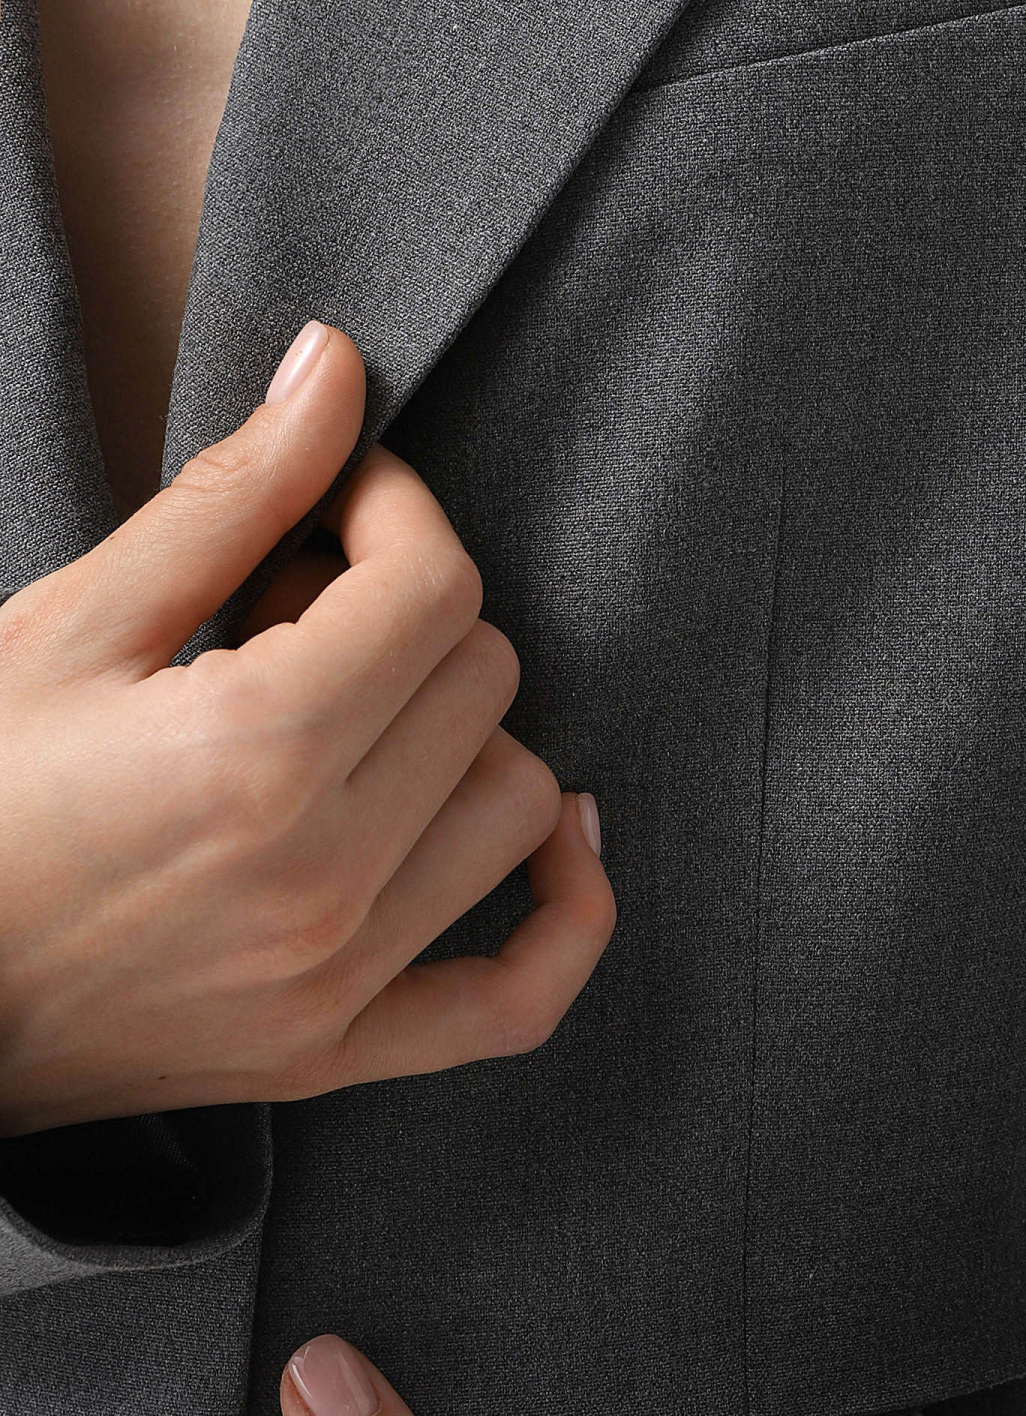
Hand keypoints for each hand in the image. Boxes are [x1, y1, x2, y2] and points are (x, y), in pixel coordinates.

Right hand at [0, 321, 615, 1134]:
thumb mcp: (71, 624)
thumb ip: (230, 494)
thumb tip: (337, 362)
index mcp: (254, 750)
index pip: (434, 588)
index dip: (395, 512)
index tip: (337, 502)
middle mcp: (321, 871)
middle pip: (482, 680)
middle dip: (409, 614)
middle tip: (296, 611)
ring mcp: (336, 976)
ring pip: (521, 805)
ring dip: (462, 736)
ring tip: (348, 718)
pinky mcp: (331, 1052)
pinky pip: (522, 998)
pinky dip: (564, 910)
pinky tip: (552, 834)